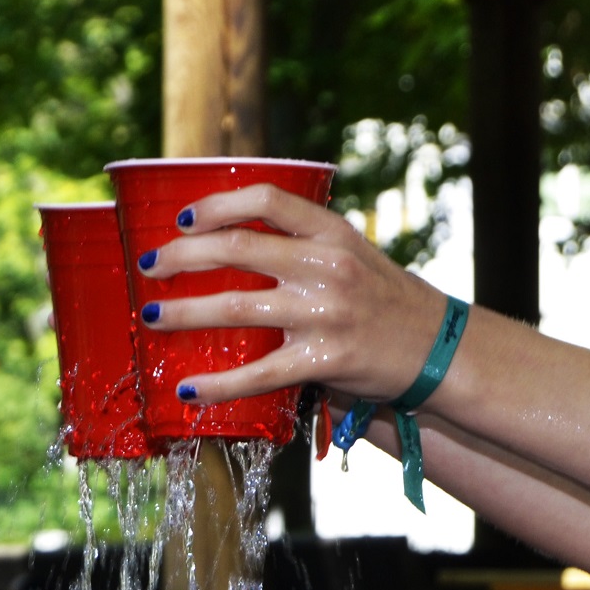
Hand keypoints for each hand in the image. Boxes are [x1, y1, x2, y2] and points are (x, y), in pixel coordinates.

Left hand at [133, 183, 450, 405]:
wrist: (439, 350)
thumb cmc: (382, 299)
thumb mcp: (351, 253)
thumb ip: (300, 244)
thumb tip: (223, 240)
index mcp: (332, 233)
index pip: (267, 200)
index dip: (217, 204)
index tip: (182, 218)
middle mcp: (328, 267)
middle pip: (237, 248)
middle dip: (182, 255)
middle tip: (150, 267)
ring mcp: (326, 314)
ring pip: (235, 308)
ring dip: (183, 312)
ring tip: (150, 316)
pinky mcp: (325, 362)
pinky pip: (258, 374)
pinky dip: (217, 384)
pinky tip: (188, 388)